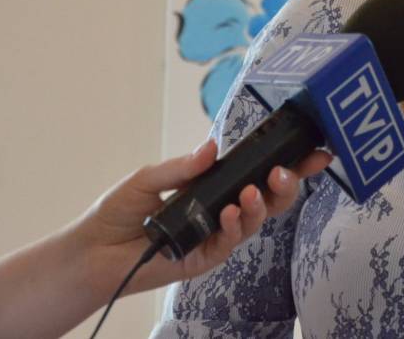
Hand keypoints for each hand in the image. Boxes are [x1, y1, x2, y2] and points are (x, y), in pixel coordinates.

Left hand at [71, 139, 331, 295]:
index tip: (312, 151)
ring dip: (261, 204)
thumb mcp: (149, 178)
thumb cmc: (116, 213)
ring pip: (256, 220)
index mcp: (213, 187)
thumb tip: (213, 146)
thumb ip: (183, 166)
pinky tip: (231, 212)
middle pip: (269, 197)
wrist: (90, 252)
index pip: (256, 172)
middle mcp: (221, 209)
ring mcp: (216, 235)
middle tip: (285, 172)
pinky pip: (231, 242)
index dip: (286, 162)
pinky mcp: (205, 258)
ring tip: (253, 191)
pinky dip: (236, 225)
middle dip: (287, 184)